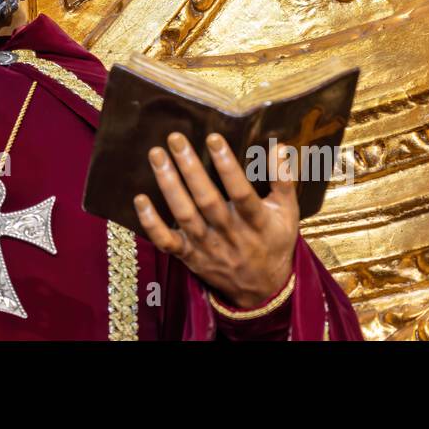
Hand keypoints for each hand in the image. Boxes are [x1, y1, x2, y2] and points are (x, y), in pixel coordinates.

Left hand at [135, 132, 298, 307]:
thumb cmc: (274, 241)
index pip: (242, 192)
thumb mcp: (288, 213)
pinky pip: (167, 242)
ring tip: (157, 155)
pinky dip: (151, 223)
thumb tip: (278, 146)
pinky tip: (139, 199)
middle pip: (207, 201)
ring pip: (185, 216)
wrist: (263, 290)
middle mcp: (230, 235)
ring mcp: (208, 247)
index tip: (213, 138)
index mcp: (257, 222)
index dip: (228, 167)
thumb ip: (283, 180)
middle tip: (175, 138)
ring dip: (169, 185)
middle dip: (190, 168)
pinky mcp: (190, 257)